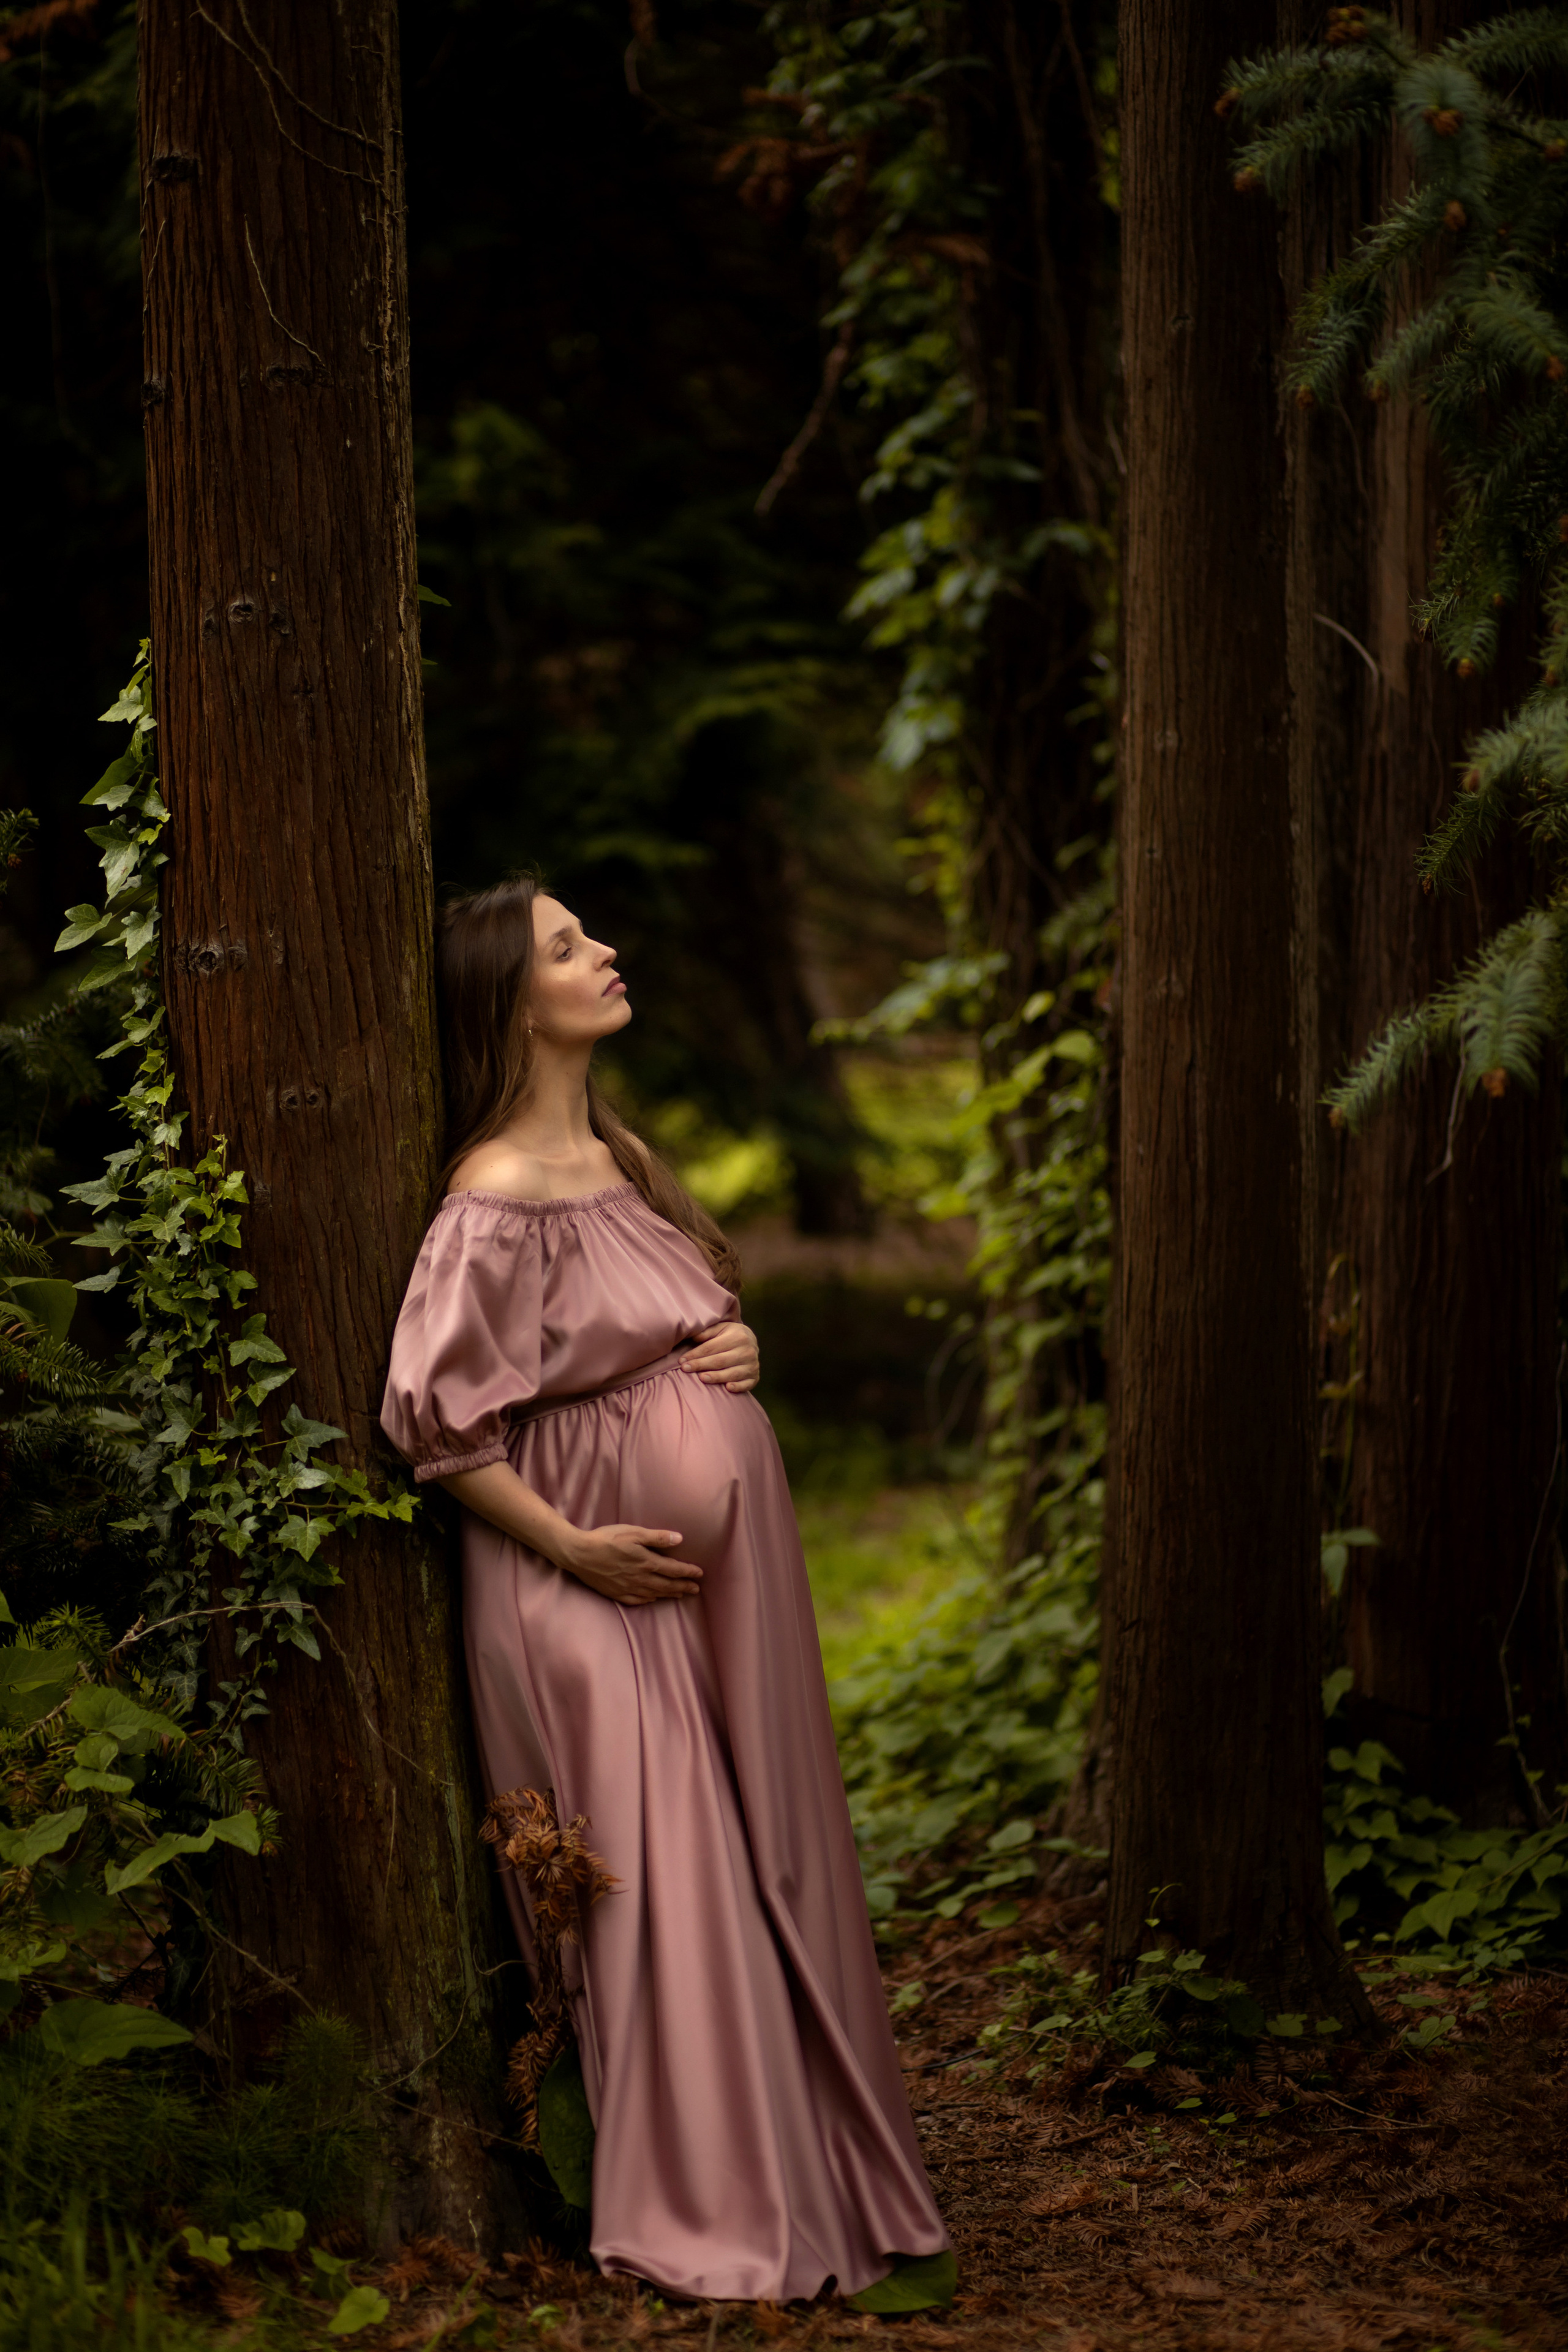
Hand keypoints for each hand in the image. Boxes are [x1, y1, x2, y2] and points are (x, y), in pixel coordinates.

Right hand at [560, 1523, 702, 1605]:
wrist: (579, 1554)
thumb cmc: (606, 1539)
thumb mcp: (633, 1532)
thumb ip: (657, 1537)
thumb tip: (679, 1539)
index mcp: (646, 1562)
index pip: (673, 1569)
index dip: (688, 1572)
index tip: (700, 1574)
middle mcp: (640, 1578)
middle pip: (667, 1585)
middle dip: (683, 1587)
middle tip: (696, 1590)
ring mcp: (628, 1587)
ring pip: (654, 1593)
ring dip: (669, 1594)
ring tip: (679, 1595)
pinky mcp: (616, 1593)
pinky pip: (637, 1600)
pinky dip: (649, 1599)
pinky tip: (652, 1598)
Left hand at [680, 1320, 759, 1392]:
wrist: (751, 1341)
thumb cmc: (730, 1335)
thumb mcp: (720, 1328)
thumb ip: (707, 1332)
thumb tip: (693, 1337)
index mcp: (738, 1336)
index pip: (712, 1347)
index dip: (695, 1355)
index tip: (682, 1361)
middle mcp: (747, 1351)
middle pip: (720, 1361)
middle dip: (701, 1365)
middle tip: (685, 1369)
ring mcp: (752, 1365)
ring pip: (732, 1373)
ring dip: (716, 1377)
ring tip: (701, 1378)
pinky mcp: (755, 1376)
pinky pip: (747, 1384)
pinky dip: (738, 1386)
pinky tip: (727, 1388)